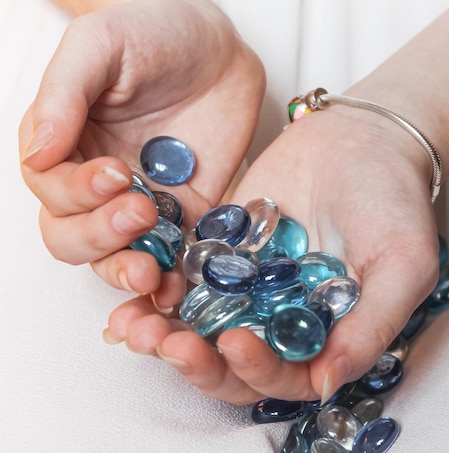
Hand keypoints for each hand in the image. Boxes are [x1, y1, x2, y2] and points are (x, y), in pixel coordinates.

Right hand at [19, 0, 264, 307]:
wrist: (219, 47)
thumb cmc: (153, 34)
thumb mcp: (100, 47)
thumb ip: (64, 95)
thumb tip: (37, 152)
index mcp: (65, 147)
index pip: (52, 191)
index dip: (78, 193)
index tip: (116, 173)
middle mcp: (98, 185)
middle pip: (75, 237)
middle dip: (101, 237)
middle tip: (141, 212)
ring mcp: (144, 204)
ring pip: (118, 257)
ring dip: (129, 271)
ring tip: (154, 271)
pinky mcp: (187, 215)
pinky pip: (175, 257)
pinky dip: (175, 279)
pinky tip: (181, 284)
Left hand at [107, 103, 440, 403]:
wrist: (362, 137)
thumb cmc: (393, 201)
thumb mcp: (403, 264)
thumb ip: (371, 325)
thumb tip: (328, 381)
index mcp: (326, 333)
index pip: (286, 376)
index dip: (258, 371)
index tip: (234, 343)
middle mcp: (283, 317)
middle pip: (233, 361)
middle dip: (196, 361)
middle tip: (163, 342)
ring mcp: (250, 284)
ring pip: (201, 325)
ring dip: (165, 330)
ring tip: (134, 321)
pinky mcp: (223, 249)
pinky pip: (186, 276)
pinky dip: (159, 284)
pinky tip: (136, 278)